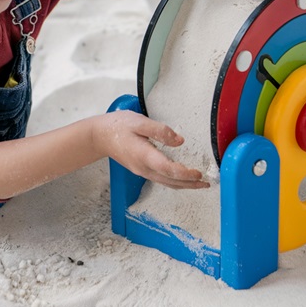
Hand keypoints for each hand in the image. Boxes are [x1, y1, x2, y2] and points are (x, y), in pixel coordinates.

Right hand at [91, 110, 208, 189]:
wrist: (99, 136)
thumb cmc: (117, 126)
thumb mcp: (139, 122)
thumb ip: (160, 131)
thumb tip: (180, 141)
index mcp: (144, 156)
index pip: (169, 169)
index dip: (185, 173)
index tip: (198, 173)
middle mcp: (144, 168)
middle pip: (171, 181)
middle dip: (190, 184)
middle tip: (206, 183)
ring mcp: (142, 171)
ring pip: (166, 183)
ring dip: (184, 185)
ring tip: (199, 184)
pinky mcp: (141, 170)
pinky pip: (161, 179)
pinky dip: (175, 181)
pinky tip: (182, 178)